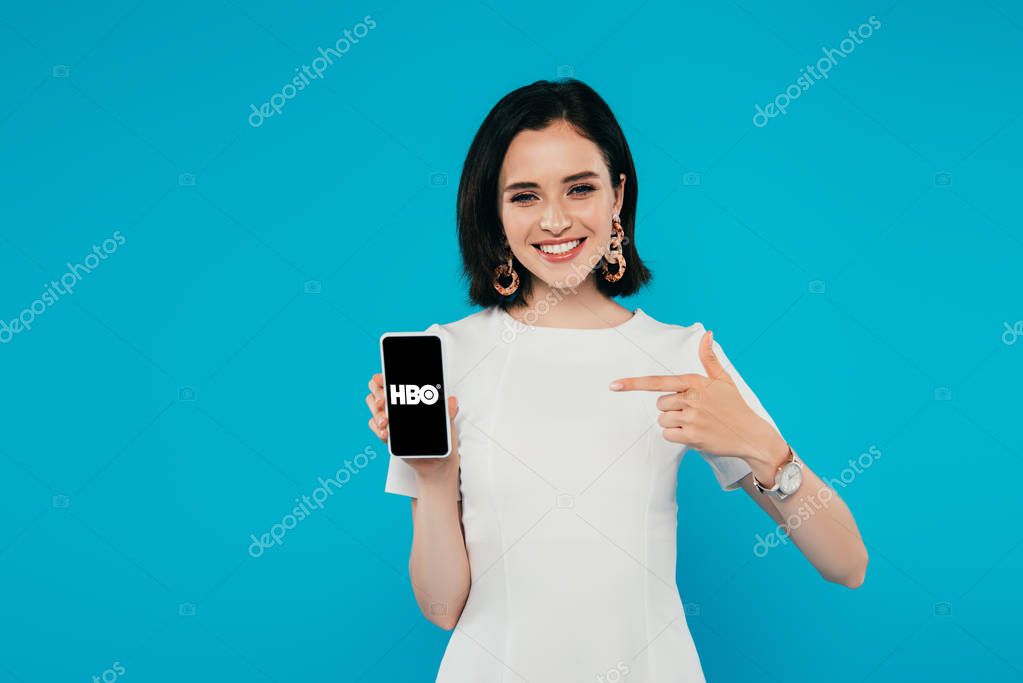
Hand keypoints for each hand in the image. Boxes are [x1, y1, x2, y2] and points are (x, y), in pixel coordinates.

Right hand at [366, 373, 460, 482]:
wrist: (437, 462)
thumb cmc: (441, 440)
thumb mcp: (448, 424)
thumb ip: (448, 412)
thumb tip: (452, 400)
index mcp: (411, 399)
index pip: (391, 381)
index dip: (382, 378)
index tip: (381, 379)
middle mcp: (398, 407)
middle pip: (377, 392)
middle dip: (377, 394)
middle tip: (383, 401)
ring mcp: (390, 420)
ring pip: (374, 408)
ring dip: (376, 412)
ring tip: (385, 420)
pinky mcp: (387, 435)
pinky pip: (375, 427)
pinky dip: (378, 429)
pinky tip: (386, 433)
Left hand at [608, 330, 785, 466]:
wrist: (751, 435)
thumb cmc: (735, 407)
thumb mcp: (723, 380)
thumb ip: (709, 358)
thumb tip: (707, 334)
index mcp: (694, 382)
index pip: (658, 382)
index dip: (633, 384)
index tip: (613, 385)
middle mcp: (691, 398)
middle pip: (659, 404)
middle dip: (671, 408)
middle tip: (693, 412)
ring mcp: (691, 418)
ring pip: (662, 420)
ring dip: (674, 423)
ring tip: (695, 423)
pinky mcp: (692, 436)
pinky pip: (668, 435)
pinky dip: (677, 436)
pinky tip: (694, 434)